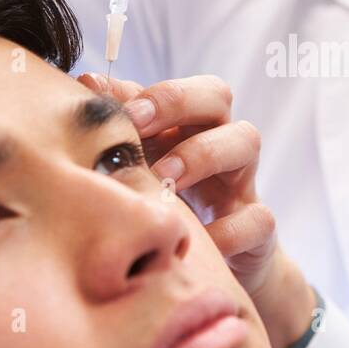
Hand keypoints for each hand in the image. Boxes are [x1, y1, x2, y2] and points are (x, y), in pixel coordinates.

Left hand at [78, 72, 315, 347]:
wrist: (214, 266)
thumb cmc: (171, 207)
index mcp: (189, 125)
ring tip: (164, 180)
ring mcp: (243, 181)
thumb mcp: (144, 168)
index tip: (120, 111)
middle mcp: (220, 141)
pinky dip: (226, 230)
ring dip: (202, 154)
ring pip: (245, 141)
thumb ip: (122, 129)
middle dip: (176, 102)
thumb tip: (89, 81)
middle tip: (137, 124)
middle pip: (217, 95)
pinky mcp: (258, 226)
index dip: (155, 93)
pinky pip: (257, 218)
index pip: (182, 86)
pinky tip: (195, 241)